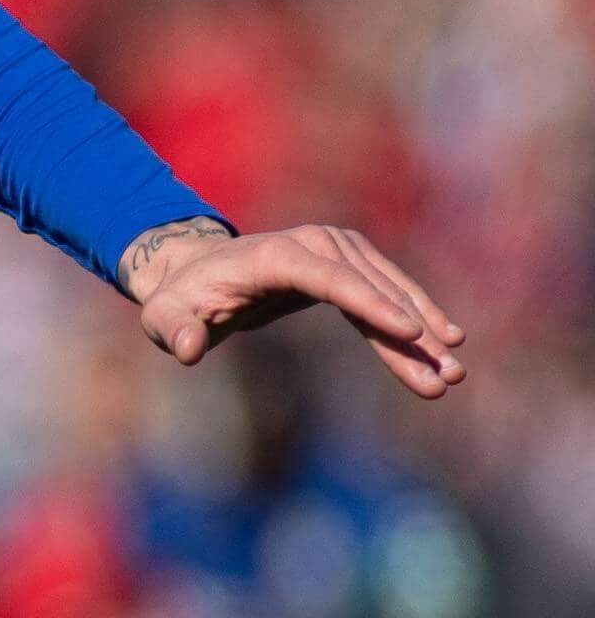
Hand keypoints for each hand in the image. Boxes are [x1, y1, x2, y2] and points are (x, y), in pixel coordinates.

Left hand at [123, 217, 467, 400]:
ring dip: (424, 334)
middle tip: (448, 371)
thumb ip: (175, 331)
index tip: (411, 331)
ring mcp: (338, 251)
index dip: (371, 303)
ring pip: (389, 295)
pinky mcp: (349, 266)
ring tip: (453, 373)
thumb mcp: (164, 316)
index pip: (331, 279)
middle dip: (412, 332)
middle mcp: (316, 244)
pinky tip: (440, 353)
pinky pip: (384, 300)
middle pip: (372, 289)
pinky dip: (410, 327)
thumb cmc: (180, 298)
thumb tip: (188, 349)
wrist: (197, 271)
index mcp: (276, 255)